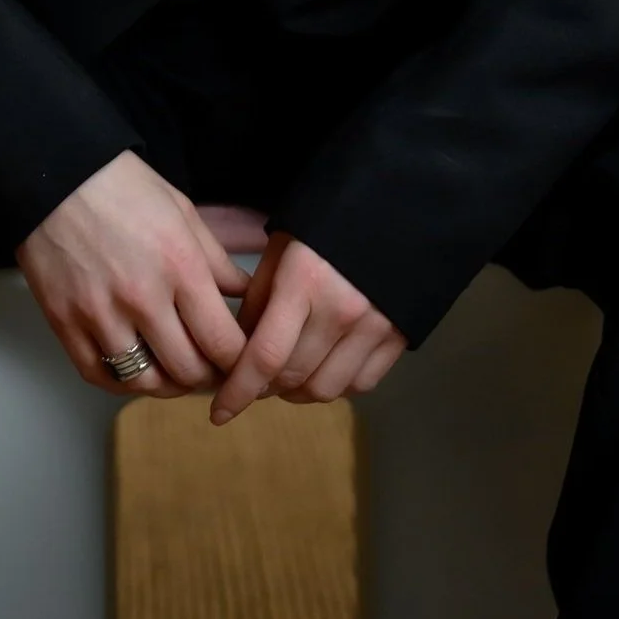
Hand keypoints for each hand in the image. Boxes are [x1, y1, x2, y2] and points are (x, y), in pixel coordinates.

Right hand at [17, 150, 251, 396]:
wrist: (54, 175)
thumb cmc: (122, 187)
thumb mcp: (183, 212)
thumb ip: (217, 261)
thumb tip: (247, 296)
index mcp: (180, 266)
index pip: (222, 342)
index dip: (240, 363)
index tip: (243, 362)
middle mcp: (142, 297)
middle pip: (188, 370)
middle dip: (209, 377)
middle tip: (214, 371)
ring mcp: (99, 314)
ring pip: (145, 381)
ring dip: (168, 385)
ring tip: (177, 374)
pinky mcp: (64, 322)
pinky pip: (99, 375)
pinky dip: (123, 382)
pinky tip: (137, 371)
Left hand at [211, 228, 406, 424]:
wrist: (399, 205)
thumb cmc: (328, 221)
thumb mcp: (282, 248)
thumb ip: (258, 299)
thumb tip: (238, 349)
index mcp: (305, 281)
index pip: (264, 356)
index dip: (237, 392)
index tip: (219, 413)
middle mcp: (341, 310)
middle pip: (292, 377)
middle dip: (263, 388)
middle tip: (252, 381)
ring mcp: (375, 326)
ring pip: (325, 390)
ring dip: (298, 392)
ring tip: (286, 377)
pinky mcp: (398, 336)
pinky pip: (360, 384)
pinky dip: (335, 386)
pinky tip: (322, 370)